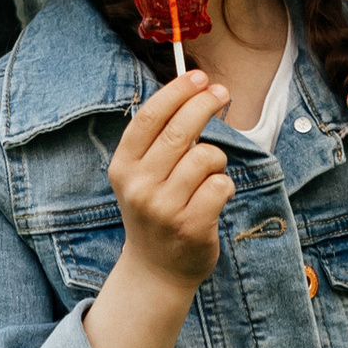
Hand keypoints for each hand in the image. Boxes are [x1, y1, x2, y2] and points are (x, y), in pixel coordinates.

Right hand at [83, 69, 234, 347]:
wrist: (156, 272)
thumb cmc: (156, 210)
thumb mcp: (141, 176)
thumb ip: (159, 139)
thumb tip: (195, 88)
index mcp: (123, 167)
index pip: (149, 117)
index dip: (176, 92)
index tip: (198, 76)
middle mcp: (139, 186)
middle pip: (180, 130)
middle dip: (205, 104)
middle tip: (222, 92)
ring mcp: (164, 209)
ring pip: (207, 156)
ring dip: (216, 159)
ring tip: (209, 174)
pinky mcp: (191, 226)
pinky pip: (222, 185)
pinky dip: (225, 185)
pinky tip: (214, 199)